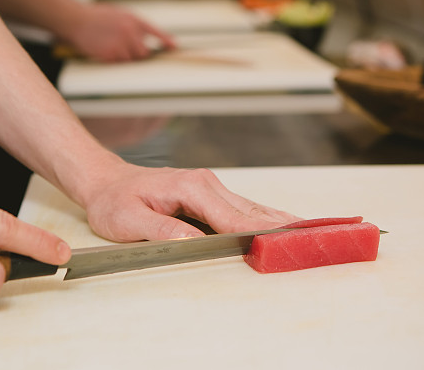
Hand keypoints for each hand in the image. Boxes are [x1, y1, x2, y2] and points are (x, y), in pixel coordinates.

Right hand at [62, 3, 175, 61]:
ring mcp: (120, 43)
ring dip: (125, 58)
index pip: (155, 32)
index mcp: (133, 19)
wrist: (75, 19)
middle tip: (127, 50)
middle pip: (144, 53)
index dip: (165, 41)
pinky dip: (114, 60)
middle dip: (138, 53)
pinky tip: (105, 49)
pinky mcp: (109, 54)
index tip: (174, 47)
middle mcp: (129, 31)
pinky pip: (118, 63)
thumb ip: (134, 25)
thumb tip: (145, 39)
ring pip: (131, 60)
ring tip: (112, 46)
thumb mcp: (119, 14)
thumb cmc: (96, 16)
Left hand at [75, 163, 300, 242]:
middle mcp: (206, 183)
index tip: (286, 240)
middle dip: (284, 224)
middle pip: (252, 209)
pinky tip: (284, 224)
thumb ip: (162, 230)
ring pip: (252, 206)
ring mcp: (210, 186)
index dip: (260, 231)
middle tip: (318, 235)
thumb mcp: (128, 220)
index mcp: (190, 188)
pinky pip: (243, 207)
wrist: (105, 181)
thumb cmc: (114, 201)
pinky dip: (266, 217)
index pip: (232, 217)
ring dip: (281, 219)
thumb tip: (195, 242)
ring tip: (314, 230)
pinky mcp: (209, 193)